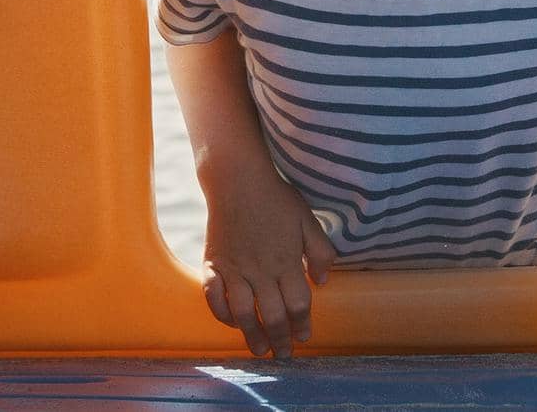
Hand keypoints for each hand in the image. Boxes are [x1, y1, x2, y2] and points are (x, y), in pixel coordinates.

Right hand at [200, 169, 336, 357]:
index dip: (302, 324)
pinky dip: (221, 314)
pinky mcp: (214, 264)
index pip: (298, 303)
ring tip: (260, 351)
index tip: (305, 337)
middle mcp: (261, 270)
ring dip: (253, 335)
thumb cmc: (277, 199)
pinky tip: (232, 322)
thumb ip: (319, 251)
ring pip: (244, 313)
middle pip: (273, 314)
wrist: (238, 181)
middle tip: (284, 355)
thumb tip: (323, 281)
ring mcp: (234, 269)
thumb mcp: (308, 220)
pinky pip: (214, 297)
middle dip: (281, 339)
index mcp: (286, 261)